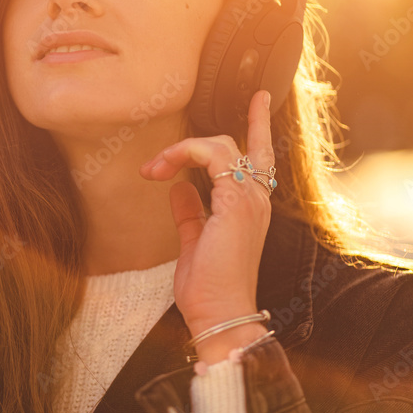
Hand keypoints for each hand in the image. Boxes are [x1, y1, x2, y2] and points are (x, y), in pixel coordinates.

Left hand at [139, 90, 273, 353]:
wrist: (219, 313)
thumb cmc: (209, 288)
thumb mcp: (195, 243)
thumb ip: (190, 214)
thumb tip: (179, 190)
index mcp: (250, 207)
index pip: (260, 155)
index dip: (259, 124)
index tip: (258, 98)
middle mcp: (257, 198)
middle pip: (234, 144)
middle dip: (191, 144)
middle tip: (155, 167)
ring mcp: (250, 198)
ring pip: (218, 144)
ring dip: (179, 151)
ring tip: (153, 171)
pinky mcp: (236, 201)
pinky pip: (211, 154)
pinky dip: (183, 154)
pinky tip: (162, 171)